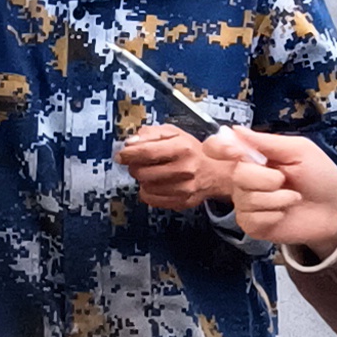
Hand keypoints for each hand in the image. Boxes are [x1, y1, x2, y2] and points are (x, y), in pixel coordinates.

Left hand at [121, 123, 257, 213]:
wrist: (215, 173)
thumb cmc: (192, 152)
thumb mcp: (174, 134)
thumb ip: (151, 134)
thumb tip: (131, 142)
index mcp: (182, 147)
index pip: (147, 152)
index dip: (129, 154)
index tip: (121, 155)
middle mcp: (184, 168)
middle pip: (142, 171)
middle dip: (135, 166)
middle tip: (139, 163)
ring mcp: (184, 188)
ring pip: (145, 187)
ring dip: (143, 180)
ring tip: (152, 173)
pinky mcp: (181, 202)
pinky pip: (151, 200)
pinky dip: (148, 192)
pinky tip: (156, 184)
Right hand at [221, 129, 336, 253]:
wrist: (334, 208)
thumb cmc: (319, 176)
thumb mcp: (299, 150)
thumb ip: (267, 142)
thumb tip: (235, 130)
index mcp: (253, 156)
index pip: (218, 148)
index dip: (219, 148)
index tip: (234, 152)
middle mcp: (244, 178)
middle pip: (238, 175)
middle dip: (267, 178)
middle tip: (285, 179)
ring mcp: (246, 202)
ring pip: (247, 199)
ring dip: (277, 198)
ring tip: (292, 197)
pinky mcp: (252, 224)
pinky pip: (252, 218)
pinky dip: (274, 215)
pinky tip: (284, 213)